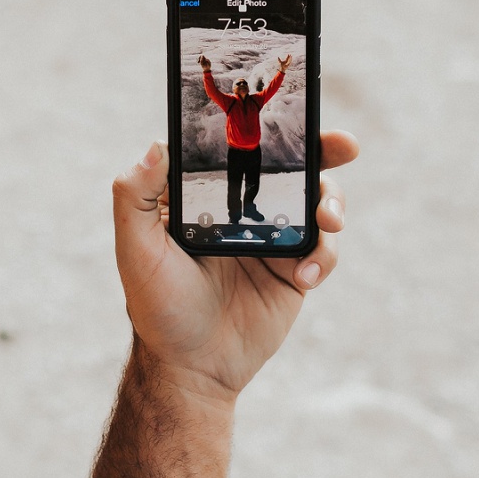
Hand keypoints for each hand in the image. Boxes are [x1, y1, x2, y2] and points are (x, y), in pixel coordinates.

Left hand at [113, 130, 356, 402]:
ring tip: (329, 220)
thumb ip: (133, 197)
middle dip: (322, 147)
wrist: (192, 369)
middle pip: (290, 163)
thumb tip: (155, 145)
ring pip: (316, 200)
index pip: (238, 143)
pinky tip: (305, 278)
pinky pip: (323, 250)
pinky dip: (324, 257)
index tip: (294, 108)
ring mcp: (272, 235)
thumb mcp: (136, 249)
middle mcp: (242, 205)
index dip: (267, 122)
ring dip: (332, 201)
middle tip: (345, 143)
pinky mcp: (294, 270)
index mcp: (206, 190)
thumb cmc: (157, 306)